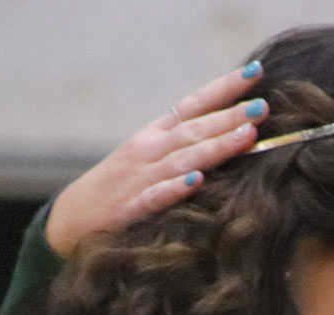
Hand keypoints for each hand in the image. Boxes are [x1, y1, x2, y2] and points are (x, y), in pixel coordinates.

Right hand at [43, 64, 267, 255]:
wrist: (71, 220)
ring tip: (246, 136)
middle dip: (230, 117)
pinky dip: (176, 188)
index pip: (193, 105)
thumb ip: (184, 146)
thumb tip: (231, 132)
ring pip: (184, 159)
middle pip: (195, 130)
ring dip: (216, 146)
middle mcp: (148, 151)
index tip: (255, 73)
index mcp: (155, 136)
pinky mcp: (130, 209)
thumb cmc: (120, 188)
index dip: (223, 89)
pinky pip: (156, 196)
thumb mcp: (150, 159)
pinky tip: (198, 181)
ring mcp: (139, 179)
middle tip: (262, 106)